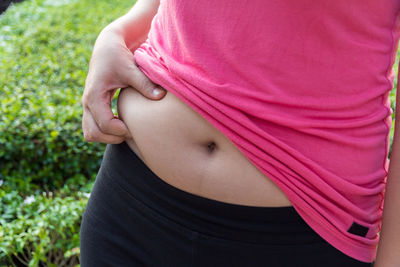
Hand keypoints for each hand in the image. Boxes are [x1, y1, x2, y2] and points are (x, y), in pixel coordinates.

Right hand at [81, 26, 165, 143]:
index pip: (105, 124)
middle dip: (113, 138)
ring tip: (126, 130)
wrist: (107, 48)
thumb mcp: (132, 68)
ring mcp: (87, 106)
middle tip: (132, 132)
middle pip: (93, 133)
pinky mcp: (91, 107)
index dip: (121, 131)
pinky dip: (104, 132)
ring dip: (106, 137)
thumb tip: (160, 96)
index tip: (135, 129)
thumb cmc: (118, 56)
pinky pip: (92, 128)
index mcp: (95, 94)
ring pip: (89, 133)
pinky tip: (122, 124)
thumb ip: (145, 83)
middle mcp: (87, 102)